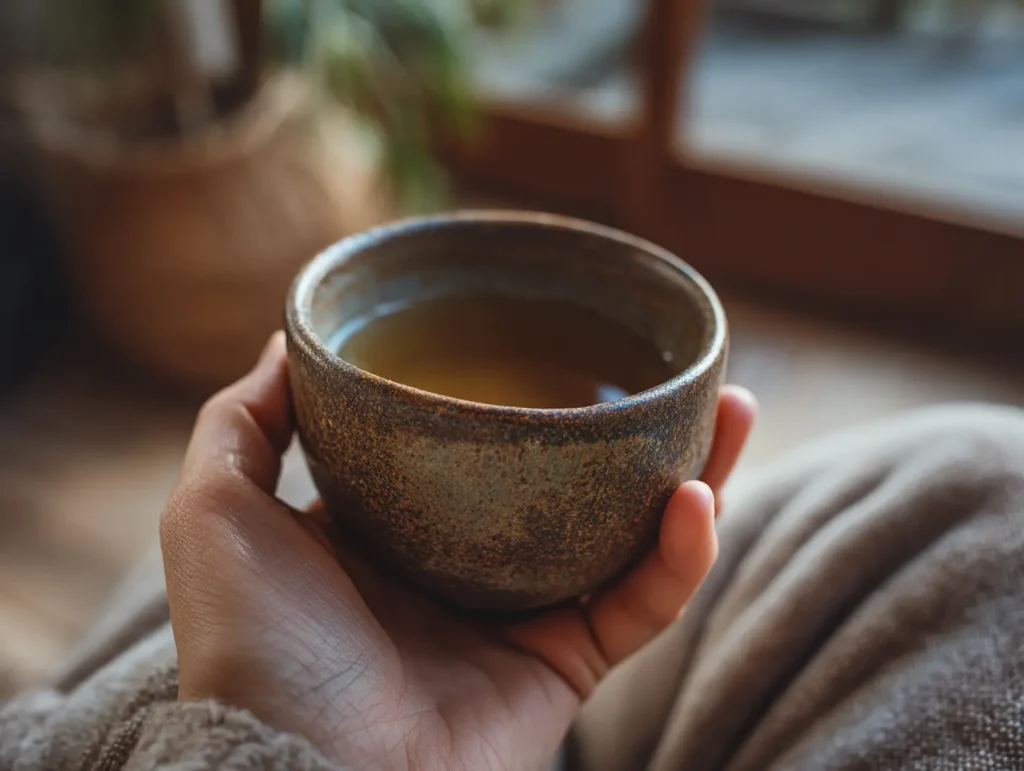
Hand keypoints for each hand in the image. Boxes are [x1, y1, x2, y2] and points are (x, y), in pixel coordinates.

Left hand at [161, 333, 755, 770]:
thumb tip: (288, 336)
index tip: (557, 328)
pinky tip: (699, 499)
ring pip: (629, 533)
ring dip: (695, 472)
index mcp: (399, 523)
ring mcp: (522, 617)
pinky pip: (641, 605)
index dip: (521, 388)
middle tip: (677, 365)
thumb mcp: (217, 507)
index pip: (476, 440)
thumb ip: (244, 418)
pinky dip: (679, 557)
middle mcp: (468, 564)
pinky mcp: (565, 668)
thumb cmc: (251, 644)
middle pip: (572, 478)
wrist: (295, 770)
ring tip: (732, 406)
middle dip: (633, 423)